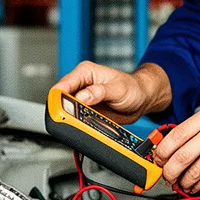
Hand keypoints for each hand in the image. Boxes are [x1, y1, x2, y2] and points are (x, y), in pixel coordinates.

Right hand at [53, 61, 171, 124]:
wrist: (141, 99)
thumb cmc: (132, 88)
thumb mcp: (118, 89)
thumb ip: (100, 92)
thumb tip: (82, 96)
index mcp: (85, 72)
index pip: (63, 85)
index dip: (58, 98)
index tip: (60, 110)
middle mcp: (80, 85)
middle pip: (61, 100)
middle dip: (64, 111)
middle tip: (72, 120)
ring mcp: (82, 99)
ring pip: (67, 111)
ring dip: (72, 120)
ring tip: (83, 124)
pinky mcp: (85, 111)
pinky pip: (76, 119)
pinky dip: (79, 125)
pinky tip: (86, 127)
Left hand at [154, 106, 199, 191]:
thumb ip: (196, 129)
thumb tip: (173, 145)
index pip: (176, 135)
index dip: (162, 151)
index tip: (158, 159)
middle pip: (181, 155)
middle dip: (169, 170)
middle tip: (166, 175)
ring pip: (193, 170)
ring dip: (182, 181)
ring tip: (180, 183)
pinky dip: (196, 186)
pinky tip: (194, 186)